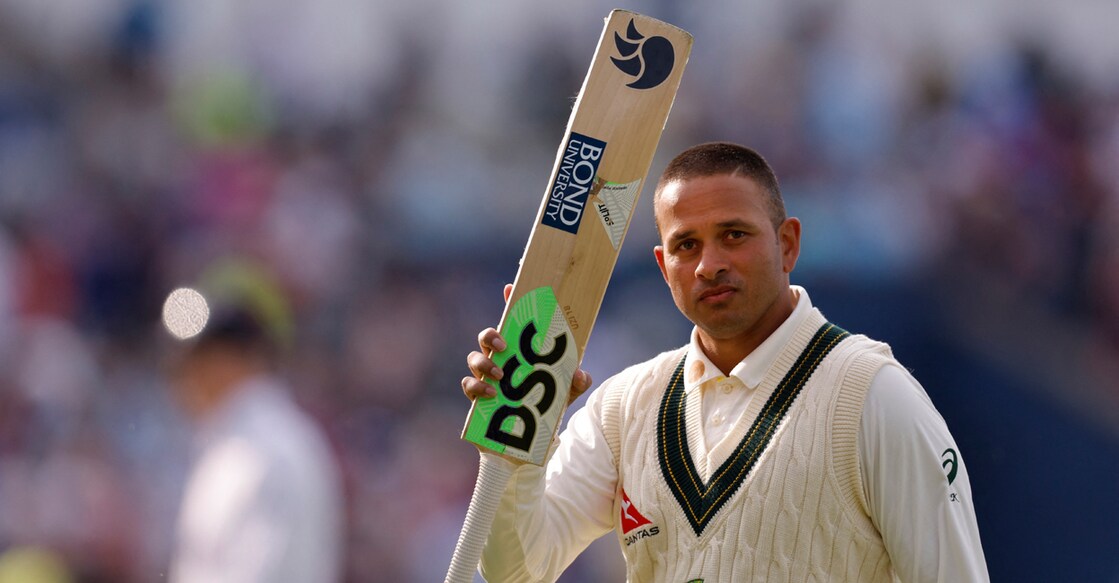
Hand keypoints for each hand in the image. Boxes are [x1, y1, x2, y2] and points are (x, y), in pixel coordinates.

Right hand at [461, 285, 592, 404]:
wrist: (539, 427)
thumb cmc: (552, 398)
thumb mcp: (570, 388)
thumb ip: (578, 380)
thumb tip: (579, 374)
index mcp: (520, 348)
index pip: (513, 320)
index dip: (510, 301)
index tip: (510, 288)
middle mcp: (500, 357)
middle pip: (486, 336)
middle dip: (491, 336)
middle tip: (504, 346)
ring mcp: (486, 374)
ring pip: (474, 358)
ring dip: (484, 364)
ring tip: (500, 375)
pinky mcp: (478, 394)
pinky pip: (468, 384)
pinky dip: (476, 387)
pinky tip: (491, 394)